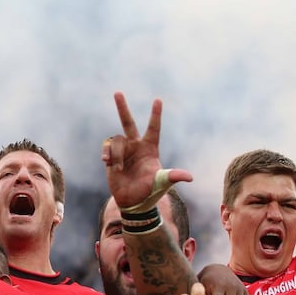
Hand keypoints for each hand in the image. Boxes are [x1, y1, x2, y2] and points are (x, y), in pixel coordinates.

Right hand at [102, 92, 190, 210]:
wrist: (132, 202)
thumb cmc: (150, 192)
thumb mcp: (162, 183)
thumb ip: (173, 176)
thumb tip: (189, 177)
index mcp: (150, 148)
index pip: (153, 128)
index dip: (155, 115)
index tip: (158, 100)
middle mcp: (136, 146)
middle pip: (128, 123)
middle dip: (122, 108)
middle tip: (117, 92)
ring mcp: (123, 151)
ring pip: (116, 142)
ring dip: (117, 155)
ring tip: (118, 169)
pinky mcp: (111, 158)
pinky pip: (106, 149)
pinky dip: (107, 155)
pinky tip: (108, 164)